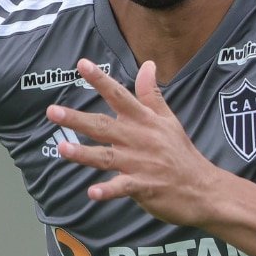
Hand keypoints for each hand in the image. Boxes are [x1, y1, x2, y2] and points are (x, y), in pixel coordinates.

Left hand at [46, 58, 224, 226]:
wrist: (203, 188)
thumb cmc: (181, 153)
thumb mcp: (168, 119)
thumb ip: (152, 93)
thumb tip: (147, 64)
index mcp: (145, 121)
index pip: (119, 95)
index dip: (100, 79)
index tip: (81, 64)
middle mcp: (139, 139)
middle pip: (104, 126)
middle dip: (77, 119)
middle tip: (52, 112)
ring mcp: (140, 164)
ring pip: (107, 156)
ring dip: (84, 153)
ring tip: (62, 148)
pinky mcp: (144, 187)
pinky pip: (122, 188)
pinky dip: (108, 190)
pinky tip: (92, 191)